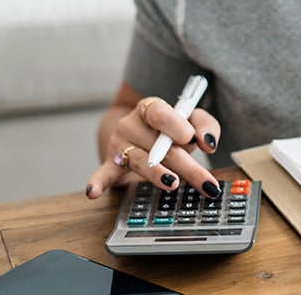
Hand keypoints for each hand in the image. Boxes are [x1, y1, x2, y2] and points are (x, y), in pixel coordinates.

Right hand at [85, 97, 222, 198]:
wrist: (140, 133)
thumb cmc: (172, 129)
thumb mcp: (192, 121)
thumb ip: (205, 126)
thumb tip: (207, 142)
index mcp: (151, 108)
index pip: (160, 113)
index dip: (175, 125)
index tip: (190, 139)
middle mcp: (131, 124)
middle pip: (159, 146)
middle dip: (186, 165)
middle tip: (206, 182)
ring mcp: (119, 145)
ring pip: (140, 161)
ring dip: (157, 174)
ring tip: (173, 183)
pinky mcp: (111, 164)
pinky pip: (103, 173)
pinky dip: (97, 183)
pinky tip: (92, 192)